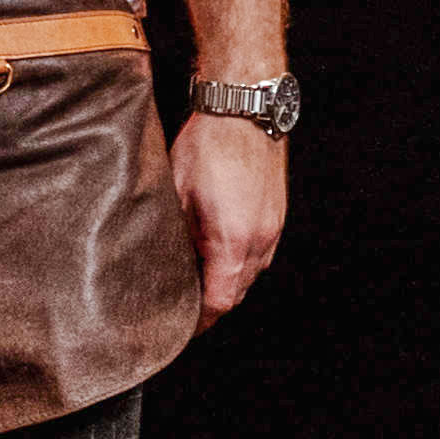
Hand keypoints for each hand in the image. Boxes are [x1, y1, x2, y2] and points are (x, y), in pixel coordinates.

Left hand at [172, 113, 285, 309]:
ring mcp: (273, 228)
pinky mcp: (277, 215)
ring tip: (198, 277)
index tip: (180, 328)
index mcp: (232, 242)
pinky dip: (241, 262)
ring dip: (227, 282)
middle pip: (237, 294)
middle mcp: (260, 241)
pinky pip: (260, 254)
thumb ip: (174, 235)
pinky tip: (219, 250)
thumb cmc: (207, 145)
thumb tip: (162, 261)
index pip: (218, 303)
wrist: (244, 109)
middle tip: (182, 305)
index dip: (198, 321)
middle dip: (211, 304)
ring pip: (251, 275)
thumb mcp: (175, 194)